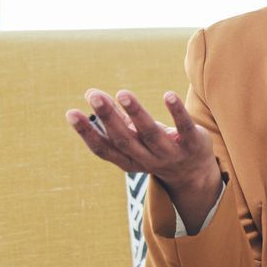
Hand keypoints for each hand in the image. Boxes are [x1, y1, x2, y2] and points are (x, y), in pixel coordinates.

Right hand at [66, 88, 217, 190]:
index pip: (104, 149)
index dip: (87, 133)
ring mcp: (170, 154)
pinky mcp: (193, 144)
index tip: (70, 112)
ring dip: (136, 113)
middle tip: (94, 96)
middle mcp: (147, 160)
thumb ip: (116, 120)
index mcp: (128, 160)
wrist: (195, 173)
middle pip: (125, 140)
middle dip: (108, 118)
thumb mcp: (135, 139)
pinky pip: (184, 127)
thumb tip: (93, 94)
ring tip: (122, 93)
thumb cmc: (157, 149)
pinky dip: (176, 112)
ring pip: (150, 134)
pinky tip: (168, 95)